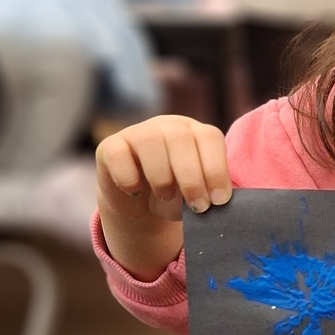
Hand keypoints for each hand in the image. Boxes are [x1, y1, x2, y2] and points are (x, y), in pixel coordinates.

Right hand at [97, 115, 230, 280]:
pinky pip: (119, 155)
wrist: (140, 203)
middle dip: (192, 178)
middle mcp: (168, 126)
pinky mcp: (110, 146)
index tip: (219, 201)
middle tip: (198, 207)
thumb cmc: (177, 196)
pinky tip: (136, 191)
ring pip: (150, 142)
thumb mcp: (198, 194)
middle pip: (180, 138)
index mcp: (196, 133)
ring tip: (166, 196)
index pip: (209, 138)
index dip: (216, 169)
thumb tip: (224, 205)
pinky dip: (129, 177)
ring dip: (162, 176)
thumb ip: (211, 194)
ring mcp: (137, 132)